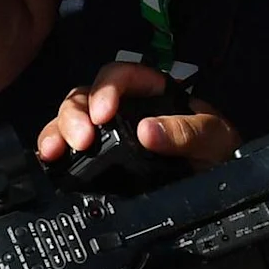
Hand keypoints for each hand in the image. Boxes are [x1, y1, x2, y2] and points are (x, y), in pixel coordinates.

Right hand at [36, 63, 238, 167]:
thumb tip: (147, 131)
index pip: (121, 75)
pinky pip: (66, 149)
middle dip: (75, 114)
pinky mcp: (95, 163)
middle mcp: (124, 111)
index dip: (106, 88)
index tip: (103, 115)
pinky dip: (52, 152)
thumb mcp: (216, 139)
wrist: (217, 192)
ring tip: (55, 152)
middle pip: (85, 96)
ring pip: (69, 120)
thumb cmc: (220, 156)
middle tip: (81, 141)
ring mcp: (106, 137)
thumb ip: (188, 131)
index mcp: (152, 94)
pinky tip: (49, 161)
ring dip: (57, 132)